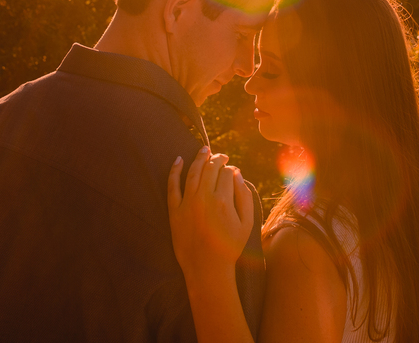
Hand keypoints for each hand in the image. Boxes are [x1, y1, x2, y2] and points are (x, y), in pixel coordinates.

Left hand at [167, 147, 253, 282]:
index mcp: (223, 201)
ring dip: (198, 159)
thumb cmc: (230, 246)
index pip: (226, 173)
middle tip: (220, 156)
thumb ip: (244, 195)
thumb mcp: (247, 223)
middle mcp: (204, 198)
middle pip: (210, 169)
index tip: (231, 170)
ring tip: (203, 150)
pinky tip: (178, 160)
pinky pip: (172, 186)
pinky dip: (174, 171)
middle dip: (216, 159)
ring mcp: (187, 204)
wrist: (207, 269)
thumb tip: (236, 173)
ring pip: (192, 173)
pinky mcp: (174, 212)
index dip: (230, 168)